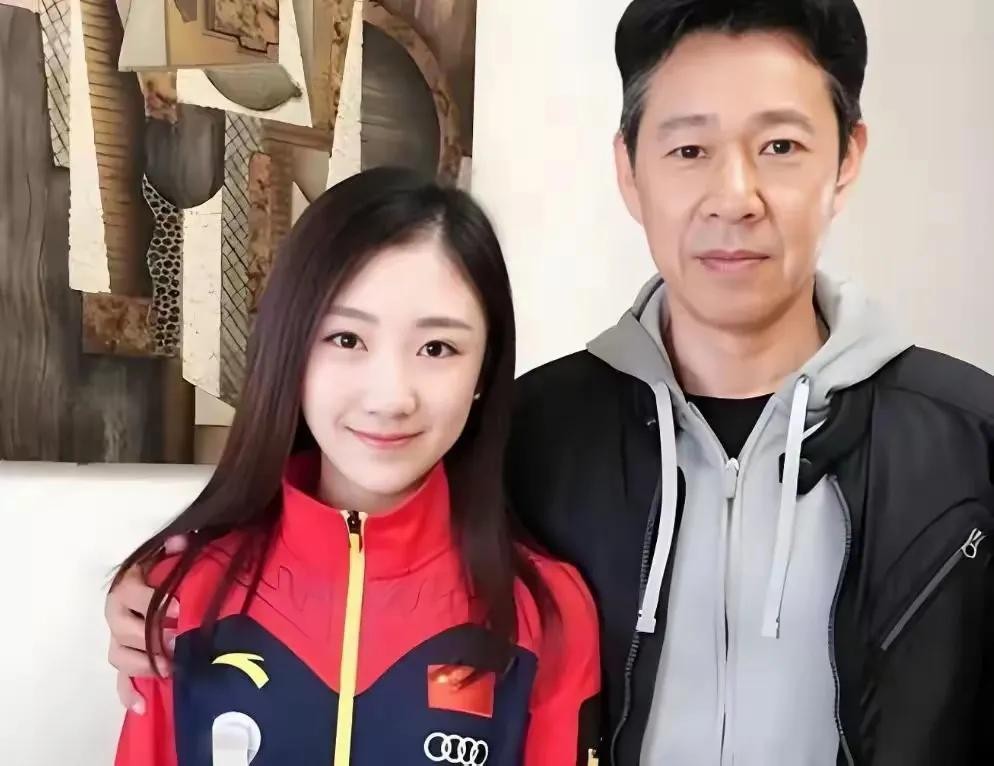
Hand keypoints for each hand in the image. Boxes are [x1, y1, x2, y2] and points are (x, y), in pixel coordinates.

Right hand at [107, 534, 187, 712]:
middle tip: (177, 643)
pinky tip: (142, 706)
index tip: (179, 610)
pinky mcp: (125, 658)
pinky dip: (128, 693)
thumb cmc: (160, 568)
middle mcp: (116, 614)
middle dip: (151, 640)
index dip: (155, 603)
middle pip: (126, 632)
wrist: (150, 582)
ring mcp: (118, 639)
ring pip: (121, 657)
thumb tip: (181, 541)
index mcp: (126, 587)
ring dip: (143, 665)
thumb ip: (173, 549)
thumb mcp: (165, 555)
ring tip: (168, 669)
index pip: (134, 596)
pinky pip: (120, 680)